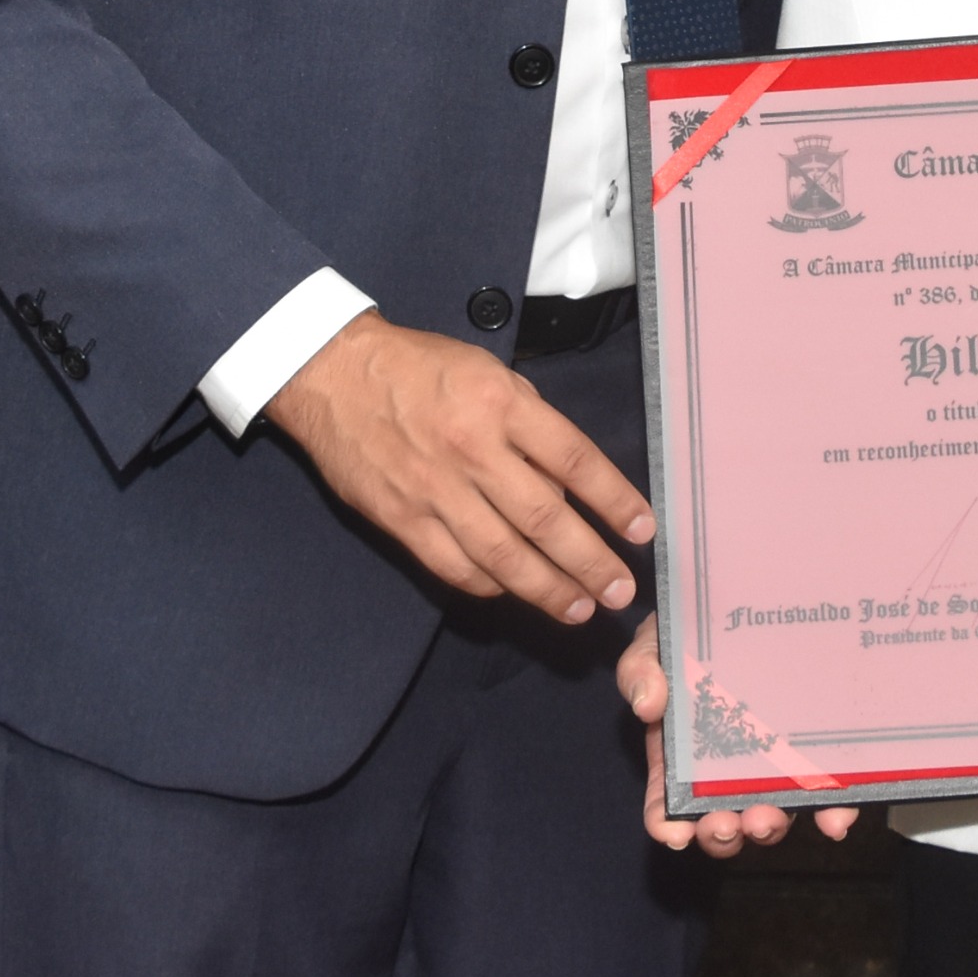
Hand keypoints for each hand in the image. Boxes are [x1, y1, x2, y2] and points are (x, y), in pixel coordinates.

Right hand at [265, 310, 654, 626]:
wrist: (334, 375)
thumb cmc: (420, 368)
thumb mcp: (487, 372)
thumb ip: (528, 423)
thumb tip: (565, 484)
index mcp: (500, 404)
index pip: (573, 460)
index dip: (614, 499)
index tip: (643, 529)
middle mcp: (472, 451)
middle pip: (545, 520)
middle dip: (590, 563)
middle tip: (620, 591)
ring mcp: (434, 491)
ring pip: (503, 556)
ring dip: (548, 589)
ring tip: (580, 608)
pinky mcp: (402, 520)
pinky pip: (456, 567)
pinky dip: (492, 586)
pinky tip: (516, 593)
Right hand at [620, 619, 856, 855]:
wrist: (749, 608)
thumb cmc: (692, 637)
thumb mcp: (657, 645)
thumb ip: (641, 668)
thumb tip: (646, 704)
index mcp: (681, 757)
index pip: (669, 806)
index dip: (669, 826)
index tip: (676, 833)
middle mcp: (726, 772)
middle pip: (723, 822)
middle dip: (722, 834)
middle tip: (726, 825)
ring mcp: (772, 768)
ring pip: (771, 816)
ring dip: (769, 827)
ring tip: (766, 818)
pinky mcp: (816, 758)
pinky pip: (826, 792)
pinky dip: (832, 811)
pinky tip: (834, 816)